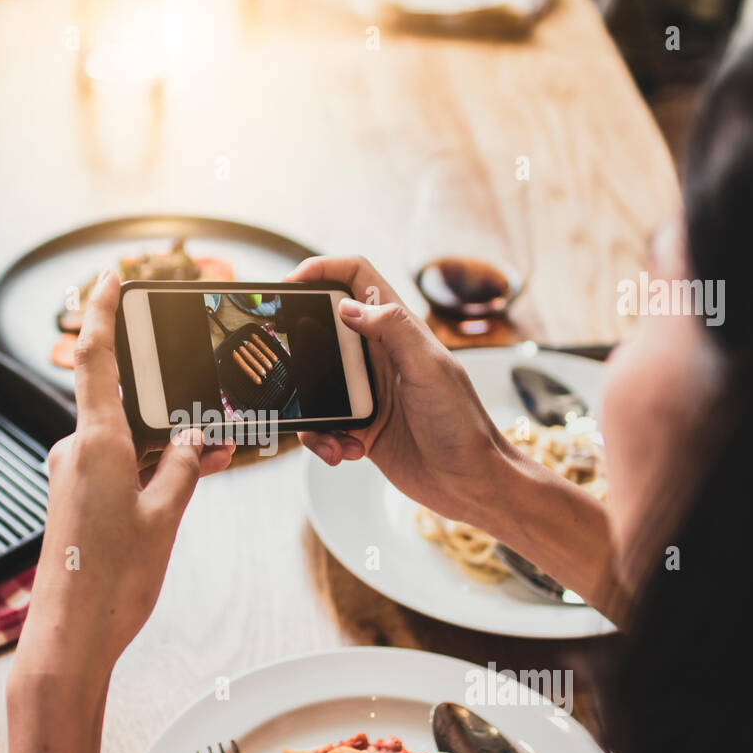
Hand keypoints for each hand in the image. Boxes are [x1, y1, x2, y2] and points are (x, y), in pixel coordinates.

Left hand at [22, 270, 235, 671]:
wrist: (70, 637)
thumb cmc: (112, 581)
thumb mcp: (165, 516)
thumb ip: (184, 467)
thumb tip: (196, 439)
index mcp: (95, 442)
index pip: (93, 355)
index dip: (101, 309)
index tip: (110, 277)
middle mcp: (76, 451)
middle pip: (122, 400)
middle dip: (167, 398)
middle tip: (213, 411)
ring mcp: (72, 475)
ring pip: (127, 438)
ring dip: (166, 440)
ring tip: (217, 454)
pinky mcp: (74, 499)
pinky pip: (118, 464)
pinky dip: (150, 465)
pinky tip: (187, 477)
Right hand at [286, 256, 511, 524]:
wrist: (470, 483)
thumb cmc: (462, 424)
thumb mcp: (431, 368)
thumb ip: (393, 330)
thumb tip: (348, 307)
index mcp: (397, 331)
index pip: (356, 278)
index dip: (322, 269)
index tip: (291, 282)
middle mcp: (378, 356)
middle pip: (323, 330)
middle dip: (299, 346)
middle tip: (282, 360)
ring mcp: (366, 391)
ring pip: (314, 383)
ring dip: (313, 409)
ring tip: (333, 433)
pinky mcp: (359, 426)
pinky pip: (322, 424)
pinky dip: (324, 440)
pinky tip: (346, 451)